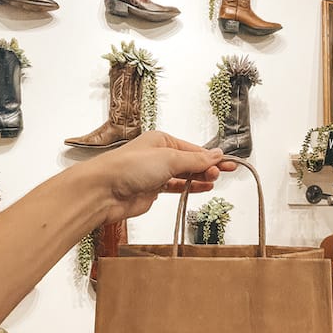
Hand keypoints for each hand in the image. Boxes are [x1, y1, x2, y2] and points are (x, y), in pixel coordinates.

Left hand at [89, 132, 234, 222]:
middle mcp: (159, 155)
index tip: (229, 163)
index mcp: (162, 140)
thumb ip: (195, 160)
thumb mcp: (169, 159)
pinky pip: (176, 188)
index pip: (193, 149)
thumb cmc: (130, 168)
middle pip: (190, 161)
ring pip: (184, 175)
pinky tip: (203, 188)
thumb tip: (217, 154)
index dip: (212, 157)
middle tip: (223, 174)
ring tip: (215, 181)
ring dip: (200, 178)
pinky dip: (190, 188)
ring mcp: (155, 174)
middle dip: (207, 167)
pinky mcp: (152, 191)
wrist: (104, 191)